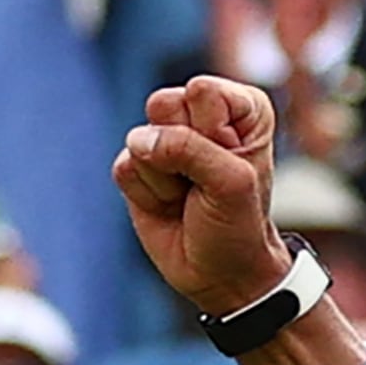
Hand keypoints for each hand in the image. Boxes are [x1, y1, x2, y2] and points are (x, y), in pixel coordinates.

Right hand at [111, 76, 291, 316]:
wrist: (222, 273)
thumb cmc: (240, 225)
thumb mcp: (233, 184)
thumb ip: (190, 150)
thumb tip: (140, 139)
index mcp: (241, 108)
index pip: (203, 91)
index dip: (211, 132)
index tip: (232, 163)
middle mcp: (203, 116)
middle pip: (163, 103)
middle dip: (183, 151)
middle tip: (205, 182)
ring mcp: (166, 140)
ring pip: (139, 138)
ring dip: (165, 178)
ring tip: (189, 197)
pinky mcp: (137, 166)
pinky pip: (124, 167)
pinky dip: (147, 195)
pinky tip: (168, 206)